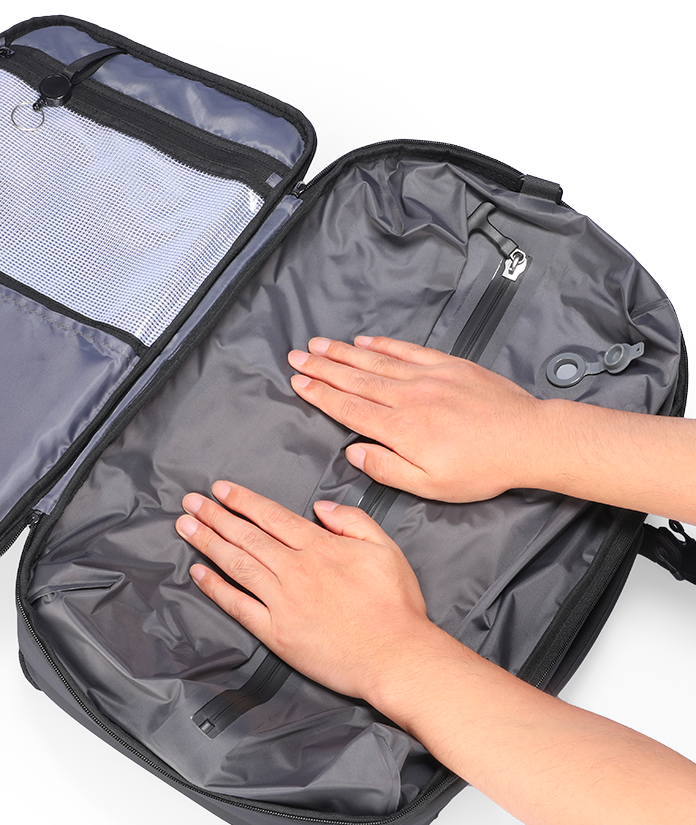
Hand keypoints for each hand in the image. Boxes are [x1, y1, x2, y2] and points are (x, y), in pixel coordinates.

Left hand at [174, 480, 430, 701]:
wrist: (396, 657)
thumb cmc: (396, 606)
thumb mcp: (385, 549)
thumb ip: (353, 522)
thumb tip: (321, 508)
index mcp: (320, 547)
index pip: (272, 517)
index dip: (243, 501)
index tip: (220, 490)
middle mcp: (295, 570)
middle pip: (247, 536)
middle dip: (215, 515)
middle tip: (190, 502)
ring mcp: (281, 601)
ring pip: (236, 564)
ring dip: (207, 542)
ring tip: (185, 526)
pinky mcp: (275, 633)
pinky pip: (238, 605)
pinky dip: (215, 588)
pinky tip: (198, 573)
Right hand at [288, 335, 547, 502]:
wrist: (527, 439)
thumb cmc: (481, 469)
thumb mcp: (430, 485)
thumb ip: (387, 468)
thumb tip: (354, 453)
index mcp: (400, 429)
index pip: (348, 407)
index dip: (320, 393)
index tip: (299, 382)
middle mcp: (407, 397)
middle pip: (354, 378)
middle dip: (321, 367)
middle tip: (296, 356)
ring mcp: (427, 377)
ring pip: (375, 361)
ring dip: (343, 352)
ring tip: (319, 344)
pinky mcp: (448, 365)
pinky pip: (407, 350)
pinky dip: (383, 344)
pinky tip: (365, 339)